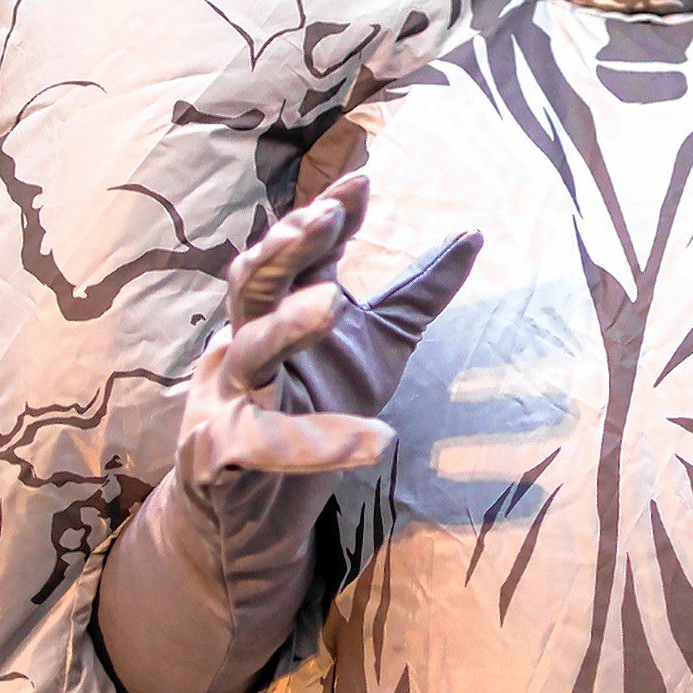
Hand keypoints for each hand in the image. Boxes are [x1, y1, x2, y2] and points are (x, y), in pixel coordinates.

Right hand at [178, 171, 480, 514]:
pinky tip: (376, 440)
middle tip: (325, 217)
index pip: (296, 252)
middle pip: (252, 282)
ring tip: (332, 304)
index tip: (362, 181)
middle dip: (285, 246)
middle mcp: (243, 343)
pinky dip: (315, 442)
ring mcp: (227, 397)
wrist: (256, 512)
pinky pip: (262, 441)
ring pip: (249, 351)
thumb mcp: (379, 346)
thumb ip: (417, 294)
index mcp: (278, 310)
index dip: (324, 215)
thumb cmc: (313, 411)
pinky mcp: (220, 452)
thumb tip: (473, 233)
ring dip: (286, 326)